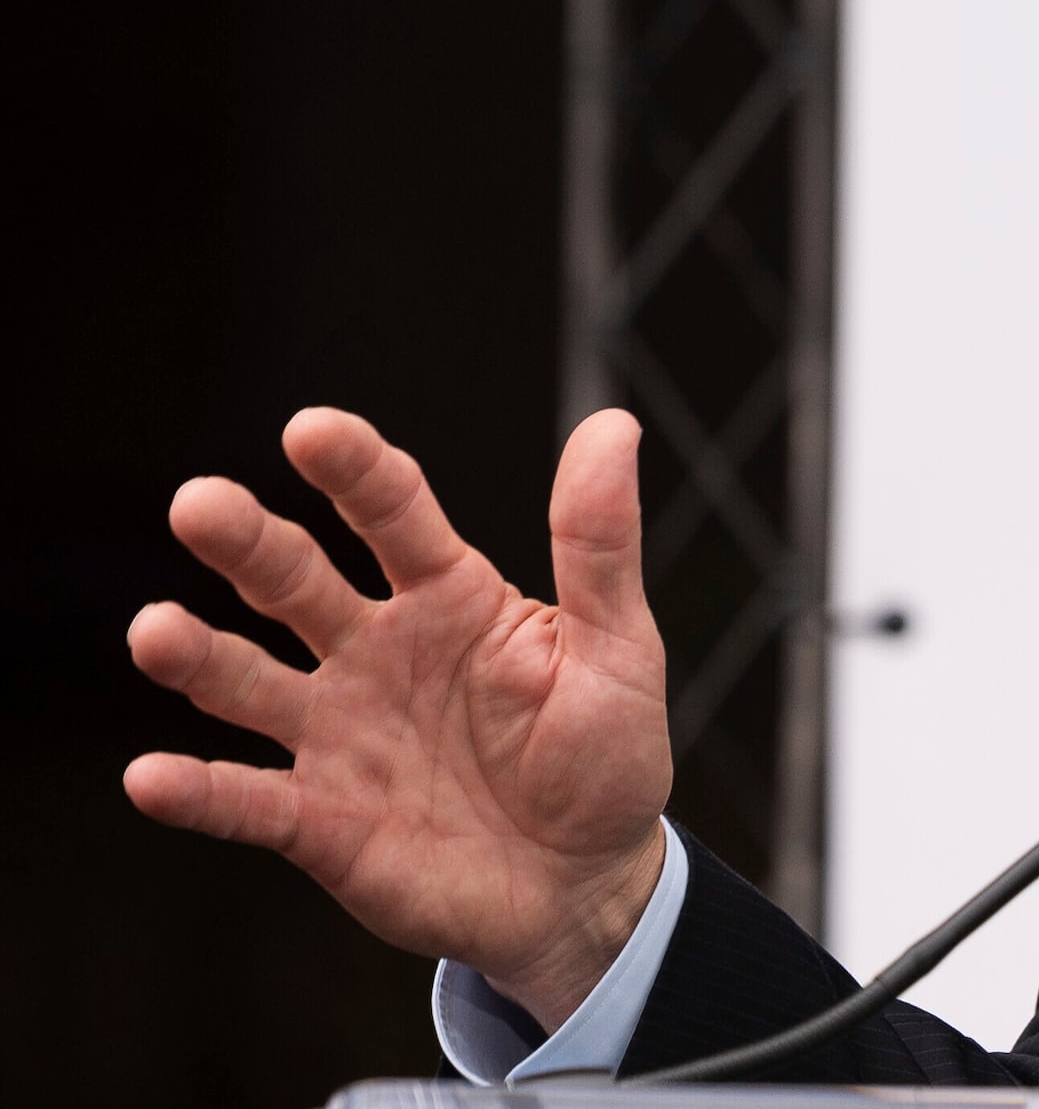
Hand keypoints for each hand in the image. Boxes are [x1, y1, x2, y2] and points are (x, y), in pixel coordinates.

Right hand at [125, 407, 673, 1029]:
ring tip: (154, 631)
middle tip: (200, 503)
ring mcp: (338, 733)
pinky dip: (198, 792)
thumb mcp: (617, 648)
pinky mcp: (318, 821)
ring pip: (249, 684)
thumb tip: (613, 423)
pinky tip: (150, 777)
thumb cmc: (606, 756)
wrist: (585, 886)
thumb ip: (600, 544)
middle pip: (296, 582)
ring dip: (198, 656)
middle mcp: (376, 652)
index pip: (392, 515)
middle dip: (247, 543)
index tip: (311, 429)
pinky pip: (247, 802)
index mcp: (451, 597)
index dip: (354, 470)